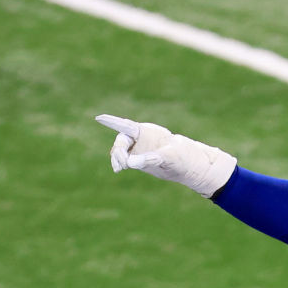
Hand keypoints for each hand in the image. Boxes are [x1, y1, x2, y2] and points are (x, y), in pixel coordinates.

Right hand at [95, 114, 236, 197]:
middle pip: (120, 141)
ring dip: (117, 158)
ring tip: (119, 168)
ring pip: (120, 151)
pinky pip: (124, 159)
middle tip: (122, 164)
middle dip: (117, 151)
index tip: (99, 118)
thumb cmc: (182, 156)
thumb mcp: (169, 157)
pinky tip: (118, 169)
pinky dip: (120, 163)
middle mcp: (139, 139)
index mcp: (146, 131)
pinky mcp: (138, 159)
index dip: (112, 122)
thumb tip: (130, 163)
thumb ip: (150, 159)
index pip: (126, 126)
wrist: (188, 165)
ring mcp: (138, 149)